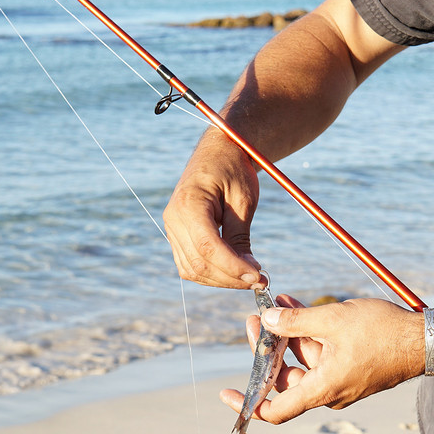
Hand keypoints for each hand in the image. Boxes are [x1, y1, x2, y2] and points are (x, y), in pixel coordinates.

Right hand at [162, 135, 264, 288]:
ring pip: (193, 271)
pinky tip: (234, 273)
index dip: (233, 267)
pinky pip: (190, 266)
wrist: (217, 153)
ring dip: (223, 281)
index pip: (208, 247)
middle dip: (231, 278)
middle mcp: (174, 218)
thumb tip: (248, 271)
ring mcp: (171, 229)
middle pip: (199, 264)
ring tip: (250, 279)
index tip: (258, 276)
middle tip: (261, 281)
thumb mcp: (243, 199)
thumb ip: (240, 236)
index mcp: (189, 203)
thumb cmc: (232, 169)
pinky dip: (212, 275)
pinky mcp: (176, 237)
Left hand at [220, 296, 424, 424]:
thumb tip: (265, 321)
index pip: (275, 410)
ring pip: (302, 362)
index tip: (226, 394)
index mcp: (323, 388)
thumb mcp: (333, 319)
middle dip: (266, 349)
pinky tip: (295, 307)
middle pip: (285, 378)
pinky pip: (319, 355)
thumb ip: (295, 321)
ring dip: (287, 335)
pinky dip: (306, 335)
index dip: (247, 404)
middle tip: (253, 320)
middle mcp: (329, 391)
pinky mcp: (349, 368)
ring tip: (274, 304)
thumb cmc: (384, 332)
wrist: (426, 340)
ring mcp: (340, 381)